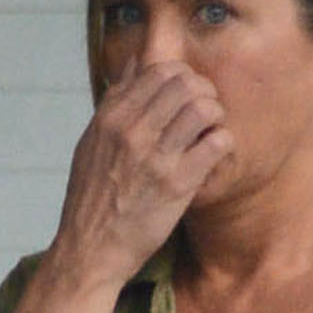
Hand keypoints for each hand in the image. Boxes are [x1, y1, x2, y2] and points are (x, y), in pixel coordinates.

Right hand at [48, 64, 232, 293]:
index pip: (160, 70)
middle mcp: (133, 131)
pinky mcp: (177, 186)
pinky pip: (215, 144)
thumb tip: (136, 62)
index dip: (183, 76)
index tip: (187, 95)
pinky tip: (216, 153)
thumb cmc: (92, 198)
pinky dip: (223, 143)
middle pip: (185, 84)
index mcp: (111, 117)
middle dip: (203, 92)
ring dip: (216, 116)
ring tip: (212, 131)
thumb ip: (115, 101)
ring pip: (203, 108)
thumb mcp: (93, 141)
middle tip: (206, 112)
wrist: (90, 250)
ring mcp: (156, 158)